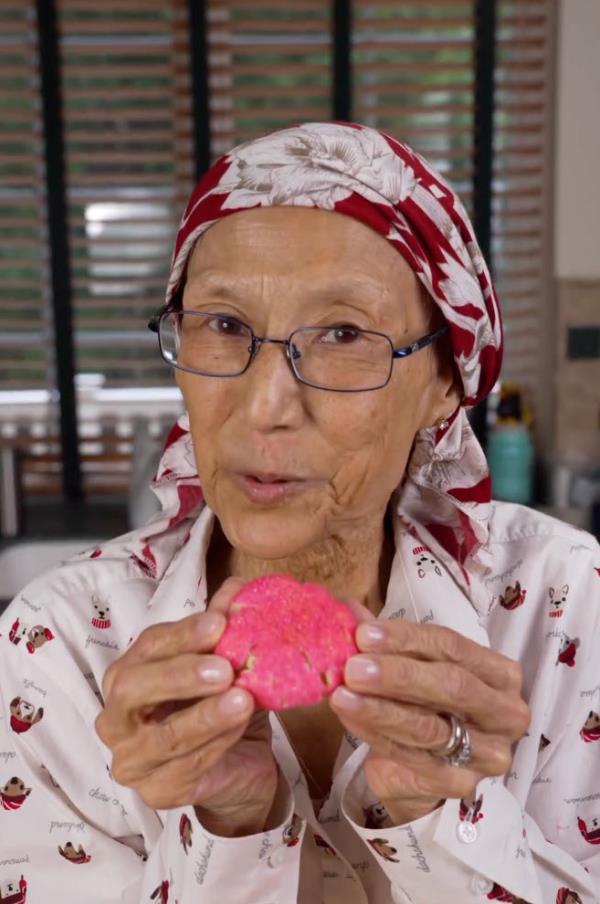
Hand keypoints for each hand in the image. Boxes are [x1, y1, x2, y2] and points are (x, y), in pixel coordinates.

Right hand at [95, 578, 277, 836]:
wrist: (242, 765)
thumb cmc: (222, 705)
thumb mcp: (227, 662)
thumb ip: (224, 627)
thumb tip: (235, 587)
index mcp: (129, 674)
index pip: (147, 647)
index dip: (182, 634)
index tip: (218, 623)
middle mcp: (117, 717)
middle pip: (133, 690)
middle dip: (179, 675)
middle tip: (223, 668)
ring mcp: (132, 759)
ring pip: (162, 736)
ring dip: (204, 716)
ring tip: (241, 699)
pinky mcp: (157, 793)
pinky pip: (185, 769)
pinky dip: (215, 745)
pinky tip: (240, 728)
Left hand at [330, 617, 529, 824]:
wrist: (421, 770)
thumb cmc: (424, 705)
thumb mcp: (411, 668)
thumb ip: (386, 642)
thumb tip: (350, 612)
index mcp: (500, 674)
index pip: (452, 647)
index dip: (406, 639)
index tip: (363, 634)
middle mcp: (505, 714)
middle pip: (451, 687)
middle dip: (398, 675)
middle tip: (353, 667)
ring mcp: (487, 754)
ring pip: (430, 728)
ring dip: (380, 709)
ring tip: (342, 695)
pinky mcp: (460, 786)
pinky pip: (413, 758)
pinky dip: (377, 737)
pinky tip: (350, 720)